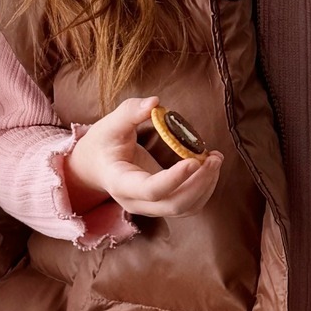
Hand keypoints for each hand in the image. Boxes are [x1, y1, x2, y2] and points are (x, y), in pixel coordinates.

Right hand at [63, 95, 223, 218]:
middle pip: (174, 204)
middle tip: (215, 157)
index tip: (194, 160)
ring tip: (216, 158)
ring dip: (206, 186)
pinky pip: (188, 204)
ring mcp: (150, 207)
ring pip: (185, 208)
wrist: (94, 166)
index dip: (174, 178)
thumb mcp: (109, 125)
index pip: (150, 190)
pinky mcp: (162, 203)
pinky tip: (209, 166)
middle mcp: (136, 201)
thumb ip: (130, 112)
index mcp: (120, 182)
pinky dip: (204, 188)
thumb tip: (155, 102)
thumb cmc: (102, 144)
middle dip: (200, 183)